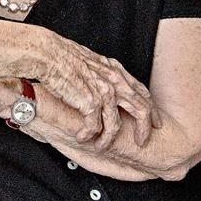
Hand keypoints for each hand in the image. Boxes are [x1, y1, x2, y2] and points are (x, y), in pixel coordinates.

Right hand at [35, 33, 158, 146]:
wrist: (47, 54)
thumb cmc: (60, 55)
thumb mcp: (89, 60)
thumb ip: (101, 72)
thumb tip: (101, 81)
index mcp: (114, 70)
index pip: (140, 92)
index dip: (150, 109)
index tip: (153, 121)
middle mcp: (114, 81)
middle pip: (140, 109)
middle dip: (144, 129)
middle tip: (142, 141)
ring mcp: (103, 92)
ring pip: (115, 124)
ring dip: (108, 139)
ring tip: (101, 146)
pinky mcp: (90, 102)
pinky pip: (94, 127)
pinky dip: (88, 135)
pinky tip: (82, 138)